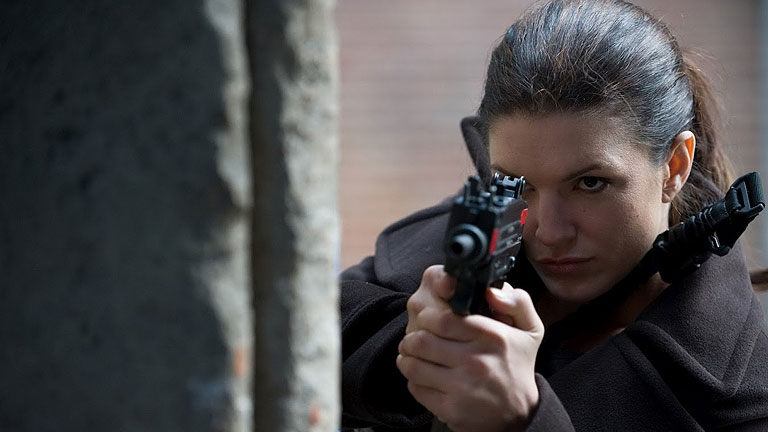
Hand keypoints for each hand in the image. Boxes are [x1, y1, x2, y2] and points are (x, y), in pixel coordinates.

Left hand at [397, 265, 543, 431]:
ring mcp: (463, 388)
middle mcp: (477, 362)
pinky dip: (413, 380)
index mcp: (493, 337)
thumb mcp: (530, 329)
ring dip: (406, 358)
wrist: (520, 413)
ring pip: (413, 365)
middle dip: (411, 338)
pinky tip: (422, 376)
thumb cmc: (517, 365)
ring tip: (411, 354)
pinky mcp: (451, 410)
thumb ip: (517, 301)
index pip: (443, 319)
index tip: (426, 318)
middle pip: (422, 341)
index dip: (427, 316)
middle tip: (413, 339)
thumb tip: (492, 291)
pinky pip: (416, 388)